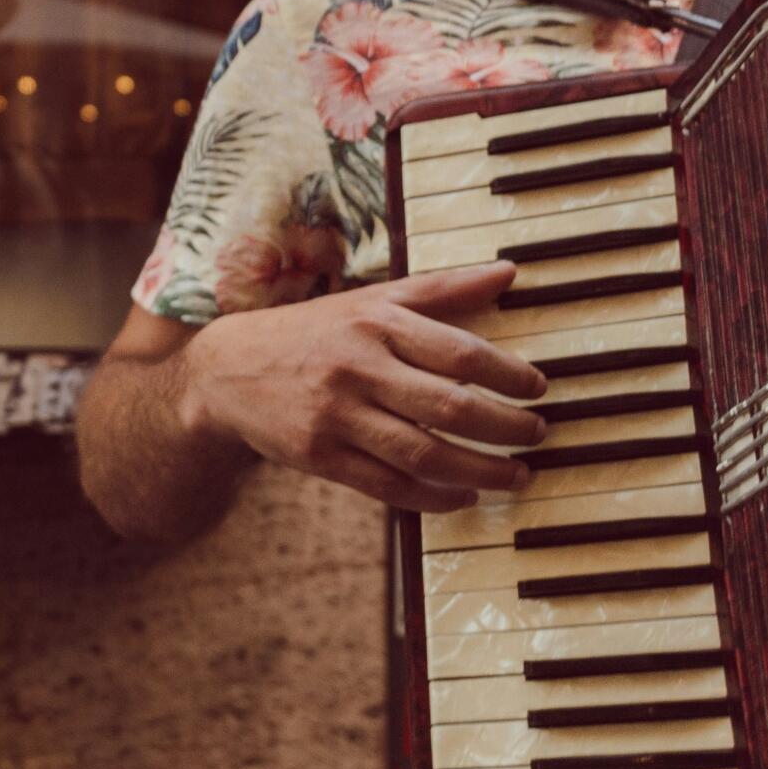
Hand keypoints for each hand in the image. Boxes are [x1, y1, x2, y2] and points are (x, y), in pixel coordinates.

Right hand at [176, 261, 547, 512]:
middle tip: (537, 433)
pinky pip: (389, 486)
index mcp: (375, 321)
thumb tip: (509, 272)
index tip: (538, 388)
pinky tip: (464, 495)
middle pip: (448, 406)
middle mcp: (357, 366)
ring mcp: (337, 415)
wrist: (229, 370)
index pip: (459, 351)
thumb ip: (443, 289)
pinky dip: (434, 497)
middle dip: (505, 427)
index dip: (508, 374)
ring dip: (481, 470)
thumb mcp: (374, 299)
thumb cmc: (317, 331)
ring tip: (516, 475)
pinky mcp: (321, 456)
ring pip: (424, 453)